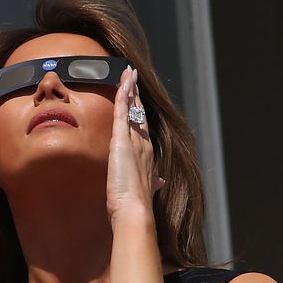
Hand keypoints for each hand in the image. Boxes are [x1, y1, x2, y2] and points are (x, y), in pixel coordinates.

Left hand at [106, 68, 163, 226]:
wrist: (135, 210)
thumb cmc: (135, 204)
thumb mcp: (146, 189)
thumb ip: (153, 182)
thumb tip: (160, 182)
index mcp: (147, 155)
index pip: (143, 128)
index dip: (140, 112)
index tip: (138, 100)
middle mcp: (144, 144)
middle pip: (140, 113)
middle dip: (137, 96)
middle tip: (133, 78)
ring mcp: (135, 141)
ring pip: (133, 109)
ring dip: (130, 89)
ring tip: (128, 73)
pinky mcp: (122, 141)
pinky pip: (123, 112)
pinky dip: (124, 95)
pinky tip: (124, 82)